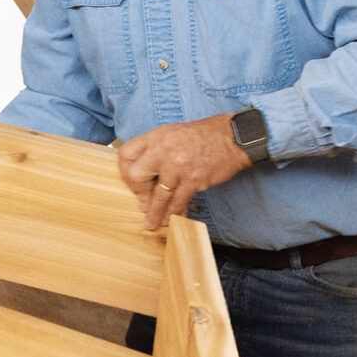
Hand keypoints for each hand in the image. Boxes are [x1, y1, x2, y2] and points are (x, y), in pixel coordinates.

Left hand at [114, 115, 251, 230]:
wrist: (232, 137)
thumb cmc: (201, 136)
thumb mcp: (171, 133)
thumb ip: (154, 149)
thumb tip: (141, 172)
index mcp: (155, 137)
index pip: (126, 154)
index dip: (124, 171)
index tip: (131, 182)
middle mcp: (162, 150)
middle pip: (136, 175)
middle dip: (138, 192)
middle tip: (142, 202)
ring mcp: (178, 166)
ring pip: (159, 195)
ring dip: (155, 212)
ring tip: (152, 223)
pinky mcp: (194, 179)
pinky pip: (179, 201)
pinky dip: (174, 212)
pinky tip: (170, 219)